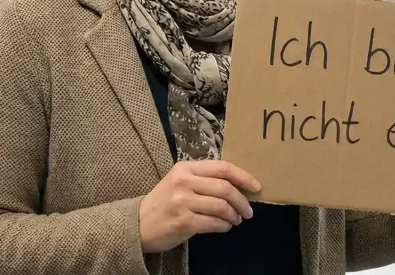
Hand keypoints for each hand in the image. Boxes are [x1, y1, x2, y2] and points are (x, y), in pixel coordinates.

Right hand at [138, 160, 260, 252]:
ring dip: (234, 215)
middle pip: (225, 187)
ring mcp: (183, 202)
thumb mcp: (179, 182)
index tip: (256, 187)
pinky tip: (224, 227)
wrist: (138, 224)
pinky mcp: (184, 222)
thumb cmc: (163, 202)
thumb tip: (237, 185)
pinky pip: (214, 223)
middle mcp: (184, 182)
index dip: (243, 177)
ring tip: (236, 220)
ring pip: (222, 206)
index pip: (222, 168)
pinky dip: (224, 226)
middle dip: (242, 201)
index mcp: (185, 168)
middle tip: (248, 211)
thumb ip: (203, 179)